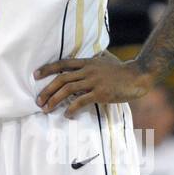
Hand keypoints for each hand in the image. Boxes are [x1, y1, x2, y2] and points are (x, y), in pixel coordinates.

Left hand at [33, 51, 152, 116]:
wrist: (137, 76)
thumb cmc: (123, 70)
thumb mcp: (106, 60)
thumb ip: (95, 60)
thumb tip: (90, 59)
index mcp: (88, 62)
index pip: (63, 64)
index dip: (48, 69)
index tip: (36, 75)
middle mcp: (88, 71)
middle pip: (61, 79)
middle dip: (47, 90)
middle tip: (38, 100)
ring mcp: (94, 82)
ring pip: (68, 90)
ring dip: (54, 100)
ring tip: (46, 109)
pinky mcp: (100, 93)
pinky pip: (81, 101)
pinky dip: (71, 108)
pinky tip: (66, 114)